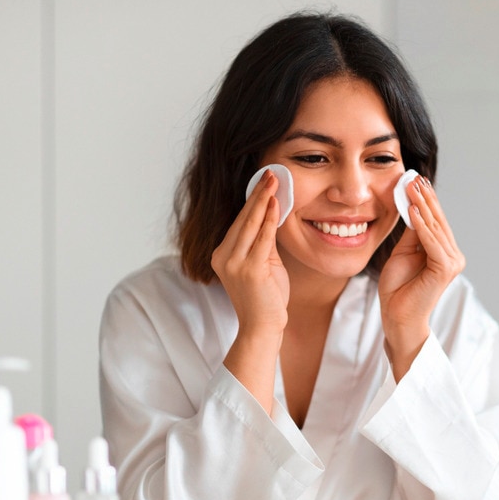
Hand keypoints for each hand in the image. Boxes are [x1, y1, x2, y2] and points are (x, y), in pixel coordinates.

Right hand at [211, 170, 288, 410]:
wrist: (263, 327)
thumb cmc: (266, 298)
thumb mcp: (263, 264)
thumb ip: (263, 242)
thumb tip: (272, 215)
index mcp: (222, 254)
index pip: (239, 221)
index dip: (252, 200)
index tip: (263, 181)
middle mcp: (223, 256)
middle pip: (242, 218)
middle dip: (257, 193)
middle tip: (270, 172)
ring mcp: (234, 263)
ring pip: (250, 224)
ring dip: (263, 200)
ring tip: (273, 181)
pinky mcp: (249, 269)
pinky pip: (260, 239)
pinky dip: (268, 219)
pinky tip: (275, 203)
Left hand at [378, 176, 464, 379]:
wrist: (397, 316)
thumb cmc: (398, 289)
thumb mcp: (403, 253)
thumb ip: (411, 233)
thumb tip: (412, 206)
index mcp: (445, 252)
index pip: (435, 220)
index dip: (425, 200)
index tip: (415, 179)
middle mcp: (453, 256)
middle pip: (437, 221)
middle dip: (425, 198)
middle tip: (415, 176)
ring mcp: (452, 262)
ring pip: (435, 228)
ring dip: (423, 206)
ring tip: (412, 187)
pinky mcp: (445, 269)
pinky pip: (432, 242)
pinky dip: (422, 226)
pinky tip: (413, 211)